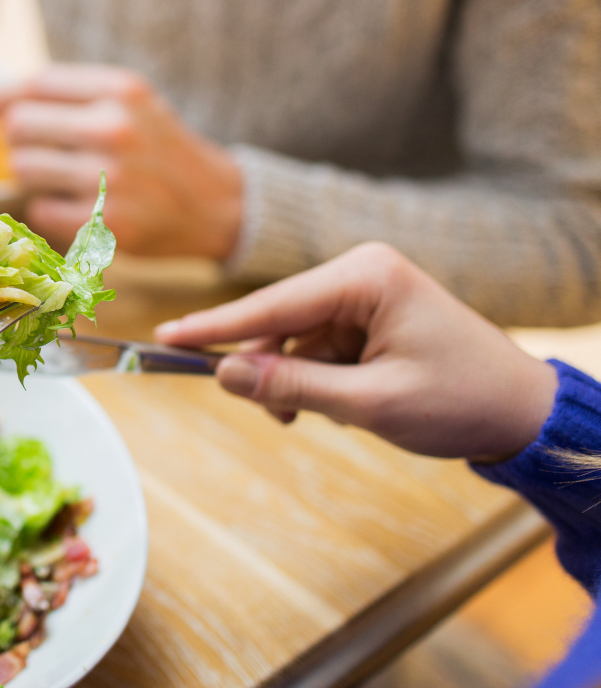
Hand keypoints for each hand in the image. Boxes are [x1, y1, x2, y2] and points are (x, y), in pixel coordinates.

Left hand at [0, 65, 242, 257]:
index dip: (1, 96)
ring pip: (23, 168)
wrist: (218, 205)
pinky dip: (51, 212)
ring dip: (33, 176)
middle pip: (19, 125)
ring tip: (65, 179)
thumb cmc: (161, 151)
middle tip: (40, 151)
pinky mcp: (103, 223)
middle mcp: (115, 129)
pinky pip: (40, 211)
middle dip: (19, 139)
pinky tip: (80, 208)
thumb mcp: (132, 105)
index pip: (37, 84)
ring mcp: (108, 178)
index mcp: (121, 90)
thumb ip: (71, 96)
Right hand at [155, 243, 557, 458]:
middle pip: (280, 319)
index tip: (165, 337)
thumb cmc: (461, 400)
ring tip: (323, 415)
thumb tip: (224, 375)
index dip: (216, 327)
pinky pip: (317, 345)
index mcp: (367, 276)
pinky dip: (315, 378)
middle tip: (279, 416)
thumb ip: (292, 387)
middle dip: (270, 369)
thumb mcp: (371, 403)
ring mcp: (366, 292)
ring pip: (295, 338)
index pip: (273, 303)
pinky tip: (339, 403)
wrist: (522, 413)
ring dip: (295, 380)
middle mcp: (362, 271)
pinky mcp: (368, 315)